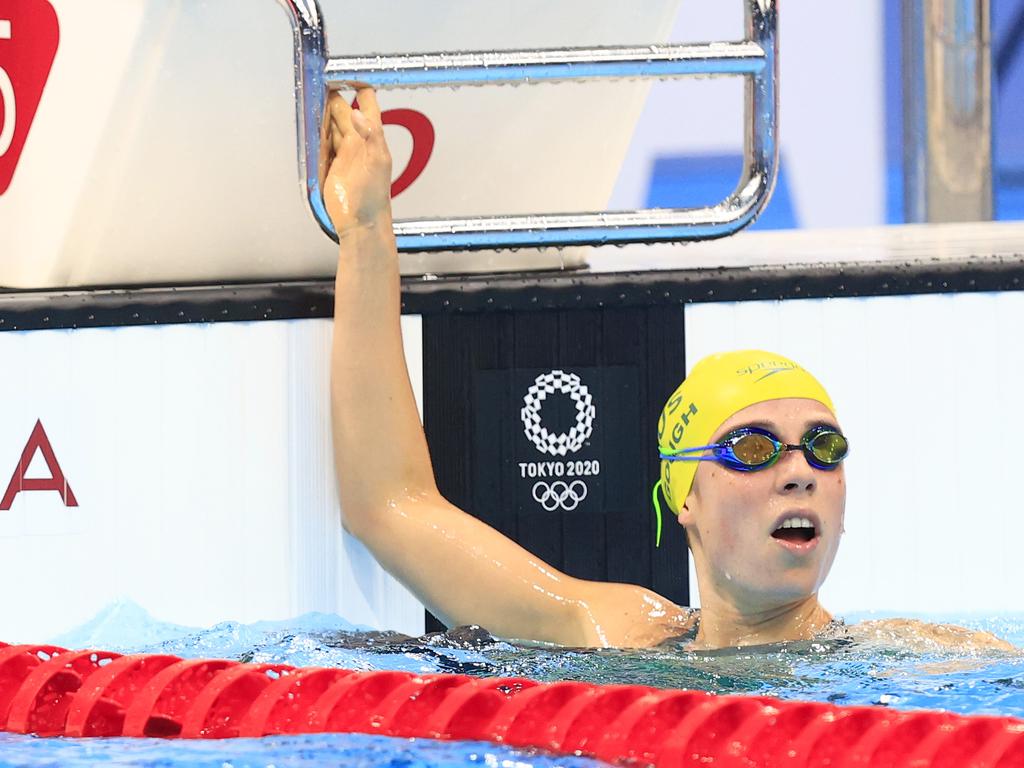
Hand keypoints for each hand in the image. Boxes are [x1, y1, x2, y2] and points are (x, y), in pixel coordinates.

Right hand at [320, 87, 392, 235]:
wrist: (361, 224)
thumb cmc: (373, 197)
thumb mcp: (376, 162)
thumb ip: (369, 135)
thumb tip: (355, 111)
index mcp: (373, 137)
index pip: (367, 102)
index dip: (356, 86)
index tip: (341, 75)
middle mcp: (358, 142)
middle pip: (344, 111)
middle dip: (333, 97)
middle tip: (319, 82)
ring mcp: (343, 153)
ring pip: (331, 125)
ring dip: (323, 112)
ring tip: (313, 97)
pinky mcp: (330, 165)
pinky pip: (323, 142)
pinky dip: (317, 132)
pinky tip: (312, 122)